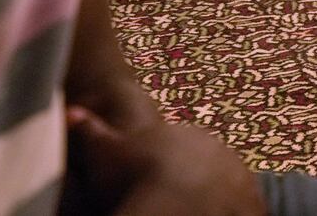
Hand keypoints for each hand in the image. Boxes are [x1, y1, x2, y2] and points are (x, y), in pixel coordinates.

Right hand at [66, 105, 265, 215]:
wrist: (173, 201)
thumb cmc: (134, 176)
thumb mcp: (106, 151)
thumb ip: (89, 130)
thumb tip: (69, 111)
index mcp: (183, 134)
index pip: (177, 147)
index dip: (163, 165)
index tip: (153, 181)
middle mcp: (214, 147)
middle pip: (202, 163)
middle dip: (191, 177)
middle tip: (173, 198)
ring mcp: (234, 170)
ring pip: (223, 182)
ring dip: (214, 194)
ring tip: (194, 209)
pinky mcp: (247, 196)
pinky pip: (240, 204)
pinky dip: (230, 210)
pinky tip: (215, 215)